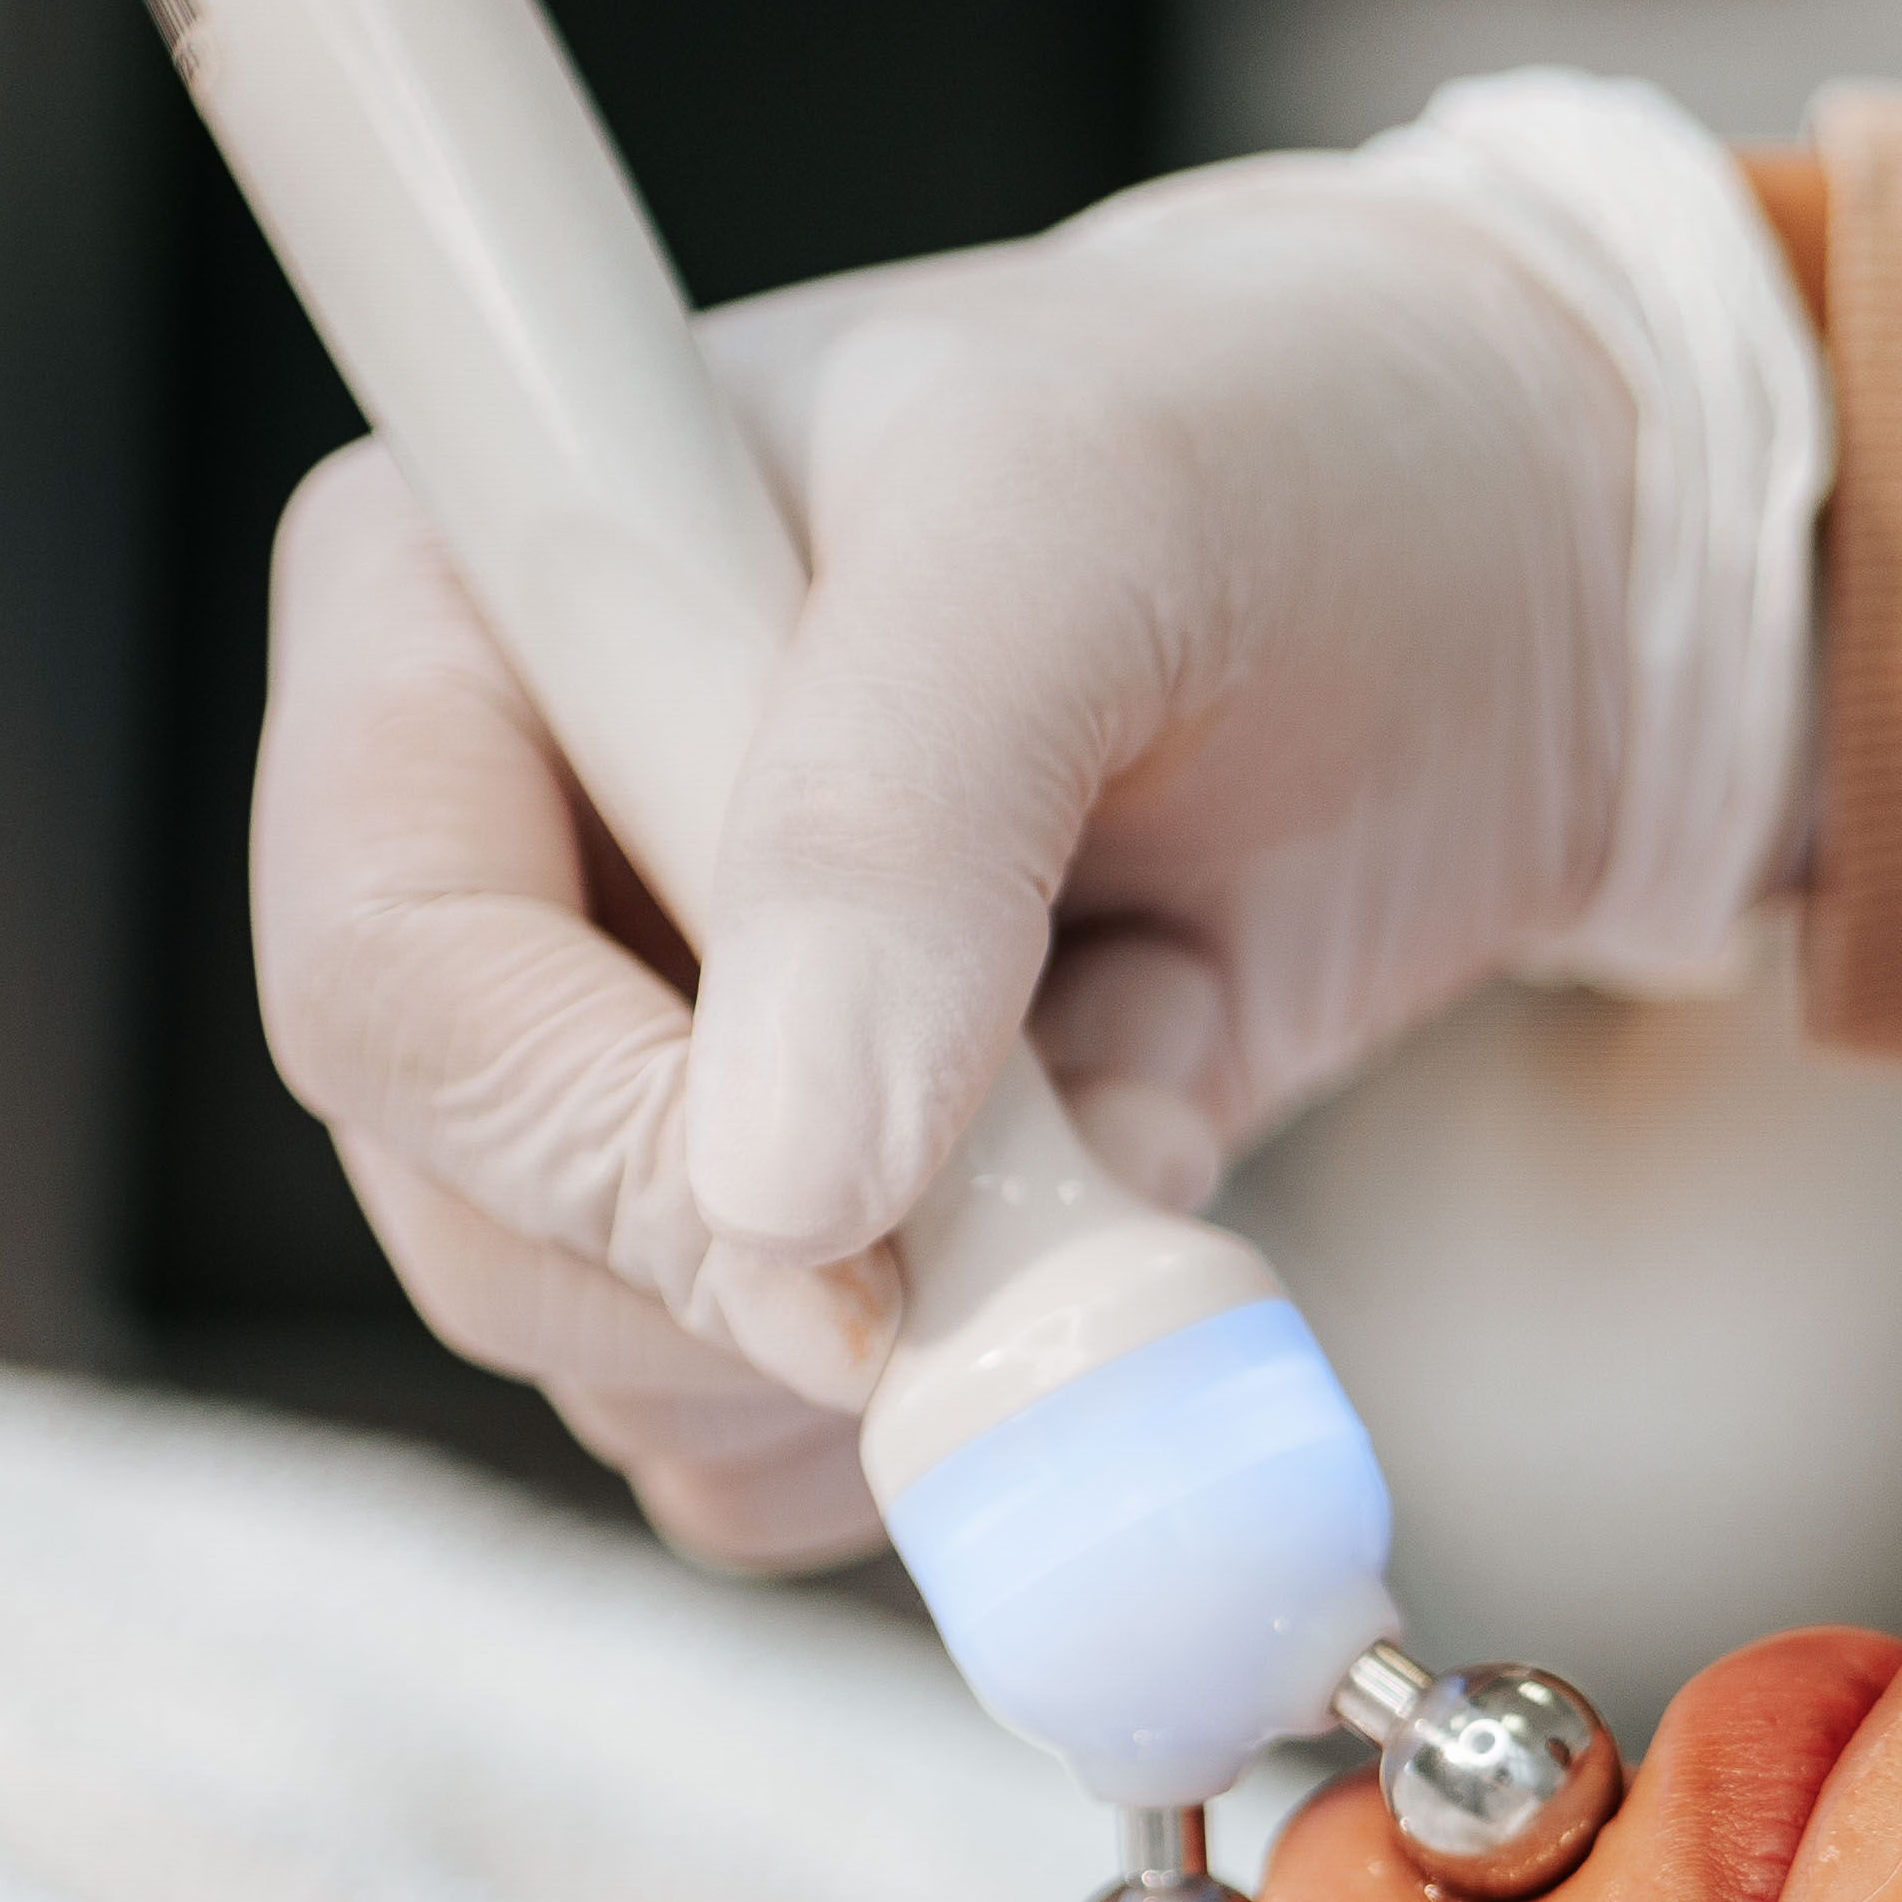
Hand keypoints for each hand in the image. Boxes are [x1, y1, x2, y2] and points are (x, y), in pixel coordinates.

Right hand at [241, 76, 1826, 1556]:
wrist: (1514, 586)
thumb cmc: (1279, 452)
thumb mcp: (1081, 527)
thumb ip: (899, 822)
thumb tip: (780, 1187)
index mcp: (461, 606)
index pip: (388, 972)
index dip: (591, 1143)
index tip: (854, 1225)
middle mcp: (510, 848)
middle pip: (479, 1216)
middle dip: (788, 1269)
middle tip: (1076, 1149)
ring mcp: (647, 1051)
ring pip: (630, 1367)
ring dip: (925, 1324)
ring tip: (1138, 1083)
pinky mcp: (803, 1215)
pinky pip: (781, 1448)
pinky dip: (979, 1389)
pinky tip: (1130, 1165)